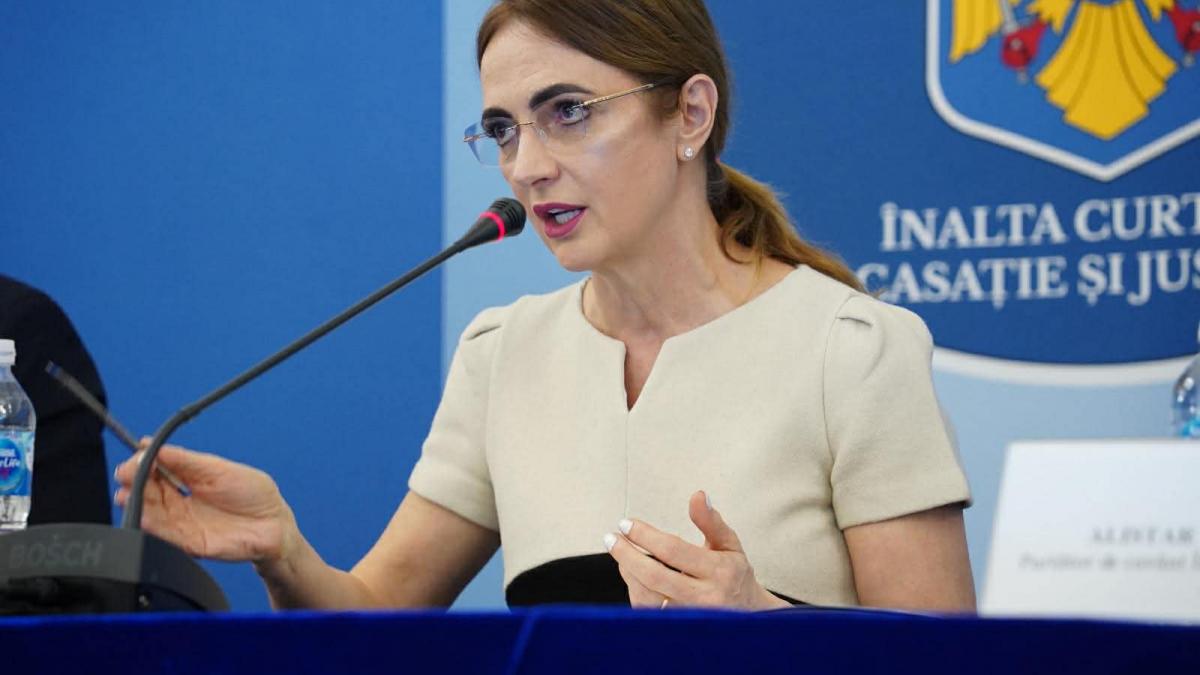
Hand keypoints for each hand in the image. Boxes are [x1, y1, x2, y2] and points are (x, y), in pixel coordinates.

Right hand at [114, 441, 297, 564]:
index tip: (137, 453)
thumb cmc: (255, 496)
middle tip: (127, 472)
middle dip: (135, 479)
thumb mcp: (221, 470)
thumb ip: (188, 461)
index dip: (146, 460)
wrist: (274, 527)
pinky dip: (150, 523)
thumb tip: (157, 446)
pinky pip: (164, 532)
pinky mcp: (188, 540)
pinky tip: (142, 514)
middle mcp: (183, 499)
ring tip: (127, 493)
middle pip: (150, 488)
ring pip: (151, 510)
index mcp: (191, 477)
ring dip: (136, 502)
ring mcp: (184, 520)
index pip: (160, 467)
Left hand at [603, 490, 788, 609]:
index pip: (673, 550)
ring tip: (621, 553)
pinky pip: (648, 613)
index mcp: (719, 571)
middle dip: (627, 555)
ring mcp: (691, 618)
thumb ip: (711, 520)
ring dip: (629, 573)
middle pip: (655, 576)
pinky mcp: (679, 631)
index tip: (626, 523)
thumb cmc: (734, 574)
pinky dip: (636, 590)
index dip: (645, 535)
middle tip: (611, 538)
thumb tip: (697, 495)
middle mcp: (705, 597)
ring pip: (648, 597)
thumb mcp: (728, 543)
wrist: (748, 616)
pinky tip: (632, 573)